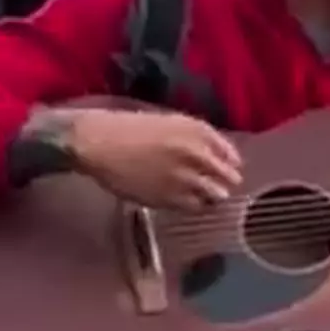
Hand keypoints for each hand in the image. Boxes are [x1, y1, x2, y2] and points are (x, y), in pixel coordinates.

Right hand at [66, 109, 241, 210]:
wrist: (98, 143)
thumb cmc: (129, 129)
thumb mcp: (169, 123)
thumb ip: (196, 138)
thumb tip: (218, 157)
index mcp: (197, 130)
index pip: (231, 154)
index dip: (230, 164)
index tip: (227, 169)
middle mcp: (196, 153)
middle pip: (230, 177)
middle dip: (224, 182)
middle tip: (216, 186)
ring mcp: (185, 177)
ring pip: (216, 196)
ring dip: (211, 197)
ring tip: (200, 195)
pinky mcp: (170, 197)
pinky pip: (194, 207)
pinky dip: (193, 205)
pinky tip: (182, 200)